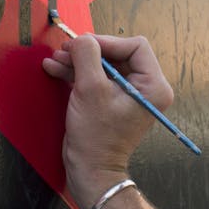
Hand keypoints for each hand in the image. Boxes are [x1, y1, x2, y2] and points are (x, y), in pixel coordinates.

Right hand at [42, 33, 173, 208]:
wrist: (90, 170)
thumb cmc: (96, 136)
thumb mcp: (90, 90)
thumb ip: (86, 56)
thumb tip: (81, 38)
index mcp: (153, 86)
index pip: (135, 46)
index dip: (107, 42)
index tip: (82, 45)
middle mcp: (146, 88)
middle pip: (117, 53)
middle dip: (88, 51)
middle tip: (64, 50)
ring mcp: (128, 95)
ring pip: (103, 65)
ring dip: (78, 61)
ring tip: (55, 60)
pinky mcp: (112, 101)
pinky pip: (97, 78)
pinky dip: (77, 73)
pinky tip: (56, 68)